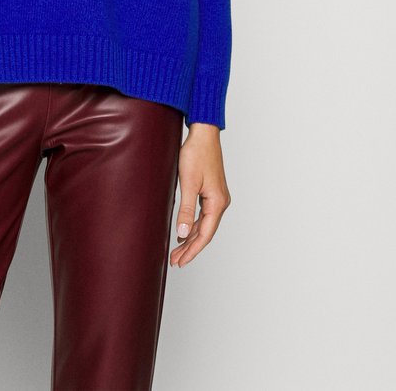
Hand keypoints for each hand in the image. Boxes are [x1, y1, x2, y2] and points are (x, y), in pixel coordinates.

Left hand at [170, 123, 230, 267]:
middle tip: (175, 260)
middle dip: (190, 247)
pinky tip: (184, 230)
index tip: (180, 262)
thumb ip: (186, 209)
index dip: (192, 250)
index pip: (204, 235)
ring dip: (190, 237)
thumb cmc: (196, 154)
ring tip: (177, 250)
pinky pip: (203, 214)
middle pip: (205, 232)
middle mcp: (221, 202)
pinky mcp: (212, 191)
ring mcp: (217, 197)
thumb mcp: (188, 183)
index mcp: (217, 203)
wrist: (203, 133)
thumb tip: (182, 232)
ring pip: (204, 224)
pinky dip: (193, 224)